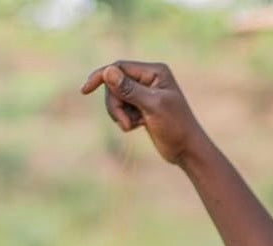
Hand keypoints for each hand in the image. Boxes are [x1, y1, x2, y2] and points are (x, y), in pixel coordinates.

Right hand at [80, 60, 207, 164]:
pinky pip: (122, 109)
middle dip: (114, 104)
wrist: (187, 151)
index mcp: (155, 72)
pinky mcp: (142, 108)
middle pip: (115, 84)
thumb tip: (108, 71)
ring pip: (116, 98)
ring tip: (131, 127)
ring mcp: (145, 94)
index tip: (85, 90)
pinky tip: (137, 127)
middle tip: (125, 124)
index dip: (102, 77)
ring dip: (119, 114)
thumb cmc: (176, 128)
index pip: (120, 67)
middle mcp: (150, 79)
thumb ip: (130, 89)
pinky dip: (124, 119)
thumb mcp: (152, 107)